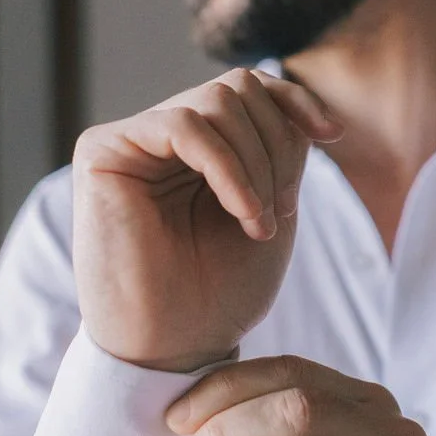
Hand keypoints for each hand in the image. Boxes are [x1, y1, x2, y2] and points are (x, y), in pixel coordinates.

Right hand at [72, 70, 340, 370]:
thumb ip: (278, 147)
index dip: (296, 101)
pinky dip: (227, 167)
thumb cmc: (219, 292)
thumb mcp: (270, 205)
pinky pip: (182, 126)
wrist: (174, 347)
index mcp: (202, 146)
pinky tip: (243, 213)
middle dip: (278, 146)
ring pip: (216, 102)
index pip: (252, 88)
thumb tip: (289, 92)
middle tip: (279, 211)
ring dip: (256, 163)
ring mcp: (132, 140)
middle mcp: (163, 136)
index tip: (333, 135)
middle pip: (240, 87)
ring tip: (259, 222)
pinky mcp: (103, 151)